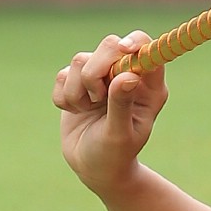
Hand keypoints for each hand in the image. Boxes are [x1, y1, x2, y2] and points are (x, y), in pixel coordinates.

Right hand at [53, 33, 166, 194]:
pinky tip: (76, 113)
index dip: (133, 41)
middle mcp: (124, 75)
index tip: (123, 50)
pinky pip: (62, 76)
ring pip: (80, 60)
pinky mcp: (76, 82)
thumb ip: (122, 104)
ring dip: (77, 92)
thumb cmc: (114, 156)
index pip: (144, 46)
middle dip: (95, 71)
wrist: (93, 169)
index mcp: (148, 85)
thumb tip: (128, 76)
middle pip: (109, 45)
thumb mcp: (120, 135)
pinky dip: (64, 98)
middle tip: (97, 98)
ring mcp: (100, 77)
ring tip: (87, 112)